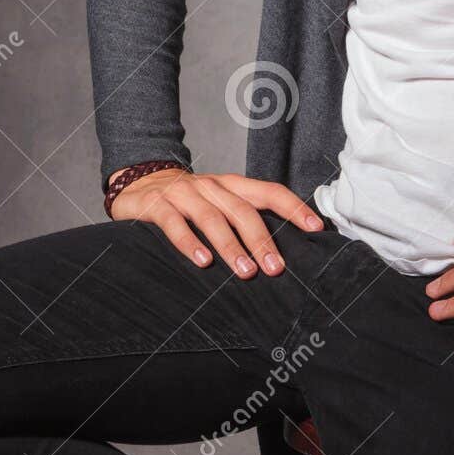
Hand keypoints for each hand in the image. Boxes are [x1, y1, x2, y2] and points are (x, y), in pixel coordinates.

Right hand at [109, 168, 323, 276]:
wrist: (137, 182)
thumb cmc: (188, 202)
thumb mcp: (218, 203)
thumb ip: (243, 218)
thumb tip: (281, 250)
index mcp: (231, 186)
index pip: (269, 192)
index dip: (294, 207)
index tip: (315, 228)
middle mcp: (210, 187)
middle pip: (242, 211)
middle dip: (261, 240)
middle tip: (276, 268)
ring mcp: (183, 194)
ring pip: (212, 218)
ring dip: (231, 247)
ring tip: (246, 273)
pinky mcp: (156, 205)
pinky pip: (174, 224)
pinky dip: (189, 243)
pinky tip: (202, 261)